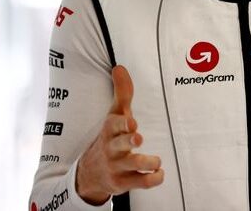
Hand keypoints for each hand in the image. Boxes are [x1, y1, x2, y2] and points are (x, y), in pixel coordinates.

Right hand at [76, 65, 163, 203]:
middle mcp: (112, 148)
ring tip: (156, 161)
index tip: (132, 123)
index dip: (122, 124)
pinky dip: (152, 179)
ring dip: (146, 163)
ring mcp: (117, 166)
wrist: (91, 173)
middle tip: (138, 138)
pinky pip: (139, 183)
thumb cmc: (110, 137)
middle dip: (128, 142)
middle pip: (119, 144)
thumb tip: (120, 67)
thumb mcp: (114, 115)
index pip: (113, 125)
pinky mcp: (124, 182)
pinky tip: (159, 173)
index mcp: (110, 130)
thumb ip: (122, 92)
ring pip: (132, 165)